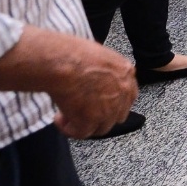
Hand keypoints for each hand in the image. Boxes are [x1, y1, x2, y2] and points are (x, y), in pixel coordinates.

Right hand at [0, 26, 136, 139]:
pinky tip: (58, 120)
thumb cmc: (74, 52)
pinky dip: (69, 129)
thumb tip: (95, 75)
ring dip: (84, 123)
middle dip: (100, 115)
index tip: (99, 103)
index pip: (128, 95)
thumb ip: (104, 68)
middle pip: (116, 114)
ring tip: (65, 115)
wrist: (63, 62)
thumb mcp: (98, 54)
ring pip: (101, 127)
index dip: (113, 102)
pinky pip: (82, 133)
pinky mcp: (91, 121)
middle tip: (81, 111)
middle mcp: (123, 93)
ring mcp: (109, 110)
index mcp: (126, 73)